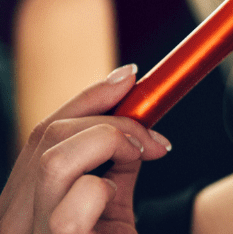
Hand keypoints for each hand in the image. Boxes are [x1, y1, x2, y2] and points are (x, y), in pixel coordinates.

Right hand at [0, 65, 171, 233]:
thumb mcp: (109, 213)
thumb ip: (112, 172)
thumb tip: (135, 124)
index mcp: (22, 206)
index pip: (44, 132)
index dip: (89, 97)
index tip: (132, 76)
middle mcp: (12, 220)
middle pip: (48, 136)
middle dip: (112, 121)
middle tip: (155, 142)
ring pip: (54, 161)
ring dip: (111, 145)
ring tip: (144, 160)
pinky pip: (72, 209)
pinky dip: (102, 192)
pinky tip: (114, 206)